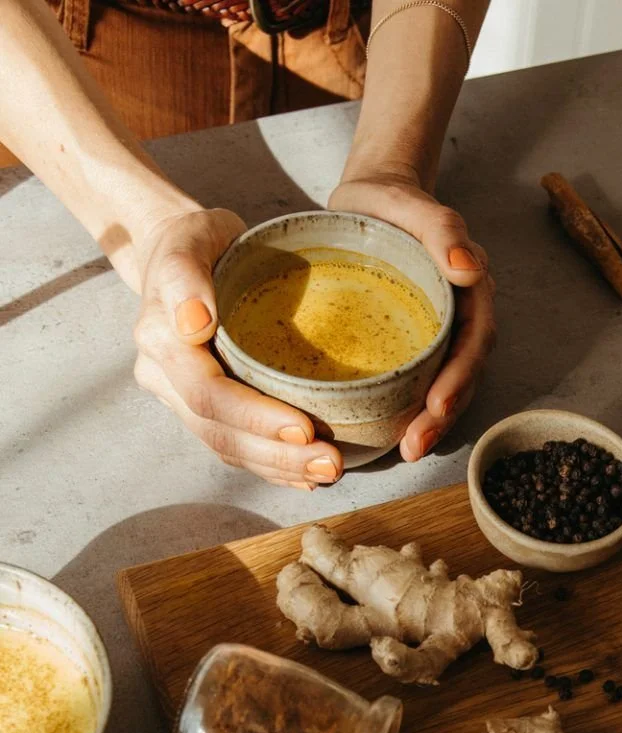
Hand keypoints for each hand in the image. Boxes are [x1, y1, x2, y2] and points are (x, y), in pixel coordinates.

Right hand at [132, 207, 343, 488]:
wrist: (179, 254)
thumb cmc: (195, 241)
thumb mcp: (189, 238)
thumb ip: (184, 276)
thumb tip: (193, 321)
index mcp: (161, 342)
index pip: (208, 393)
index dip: (255, 417)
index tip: (304, 428)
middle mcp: (165, 380)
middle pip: (220, 432)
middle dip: (277, 456)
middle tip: (332, 464)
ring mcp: (182, 400)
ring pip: (228, 448)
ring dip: (279, 469)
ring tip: (329, 473)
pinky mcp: (205, 410)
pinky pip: (235, 447)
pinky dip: (272, 467)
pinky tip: (306, 477)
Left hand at [329, 176, 495, 461]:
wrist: (369, 199)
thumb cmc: (387, 201)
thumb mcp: (409, 203)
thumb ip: (442, 229)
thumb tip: (469, 268)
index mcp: (468, 287)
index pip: (473, 340)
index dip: (459, 378)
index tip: (436, 407)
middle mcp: (460, 313)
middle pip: (463, 372)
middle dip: (444, 415)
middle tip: (416, 446)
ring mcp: (438, 331)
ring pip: (445, 383)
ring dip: (431, 421)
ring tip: (408, 449)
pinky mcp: (413, 342)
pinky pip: (420, 379)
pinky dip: (410, 407)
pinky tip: (390, 431)